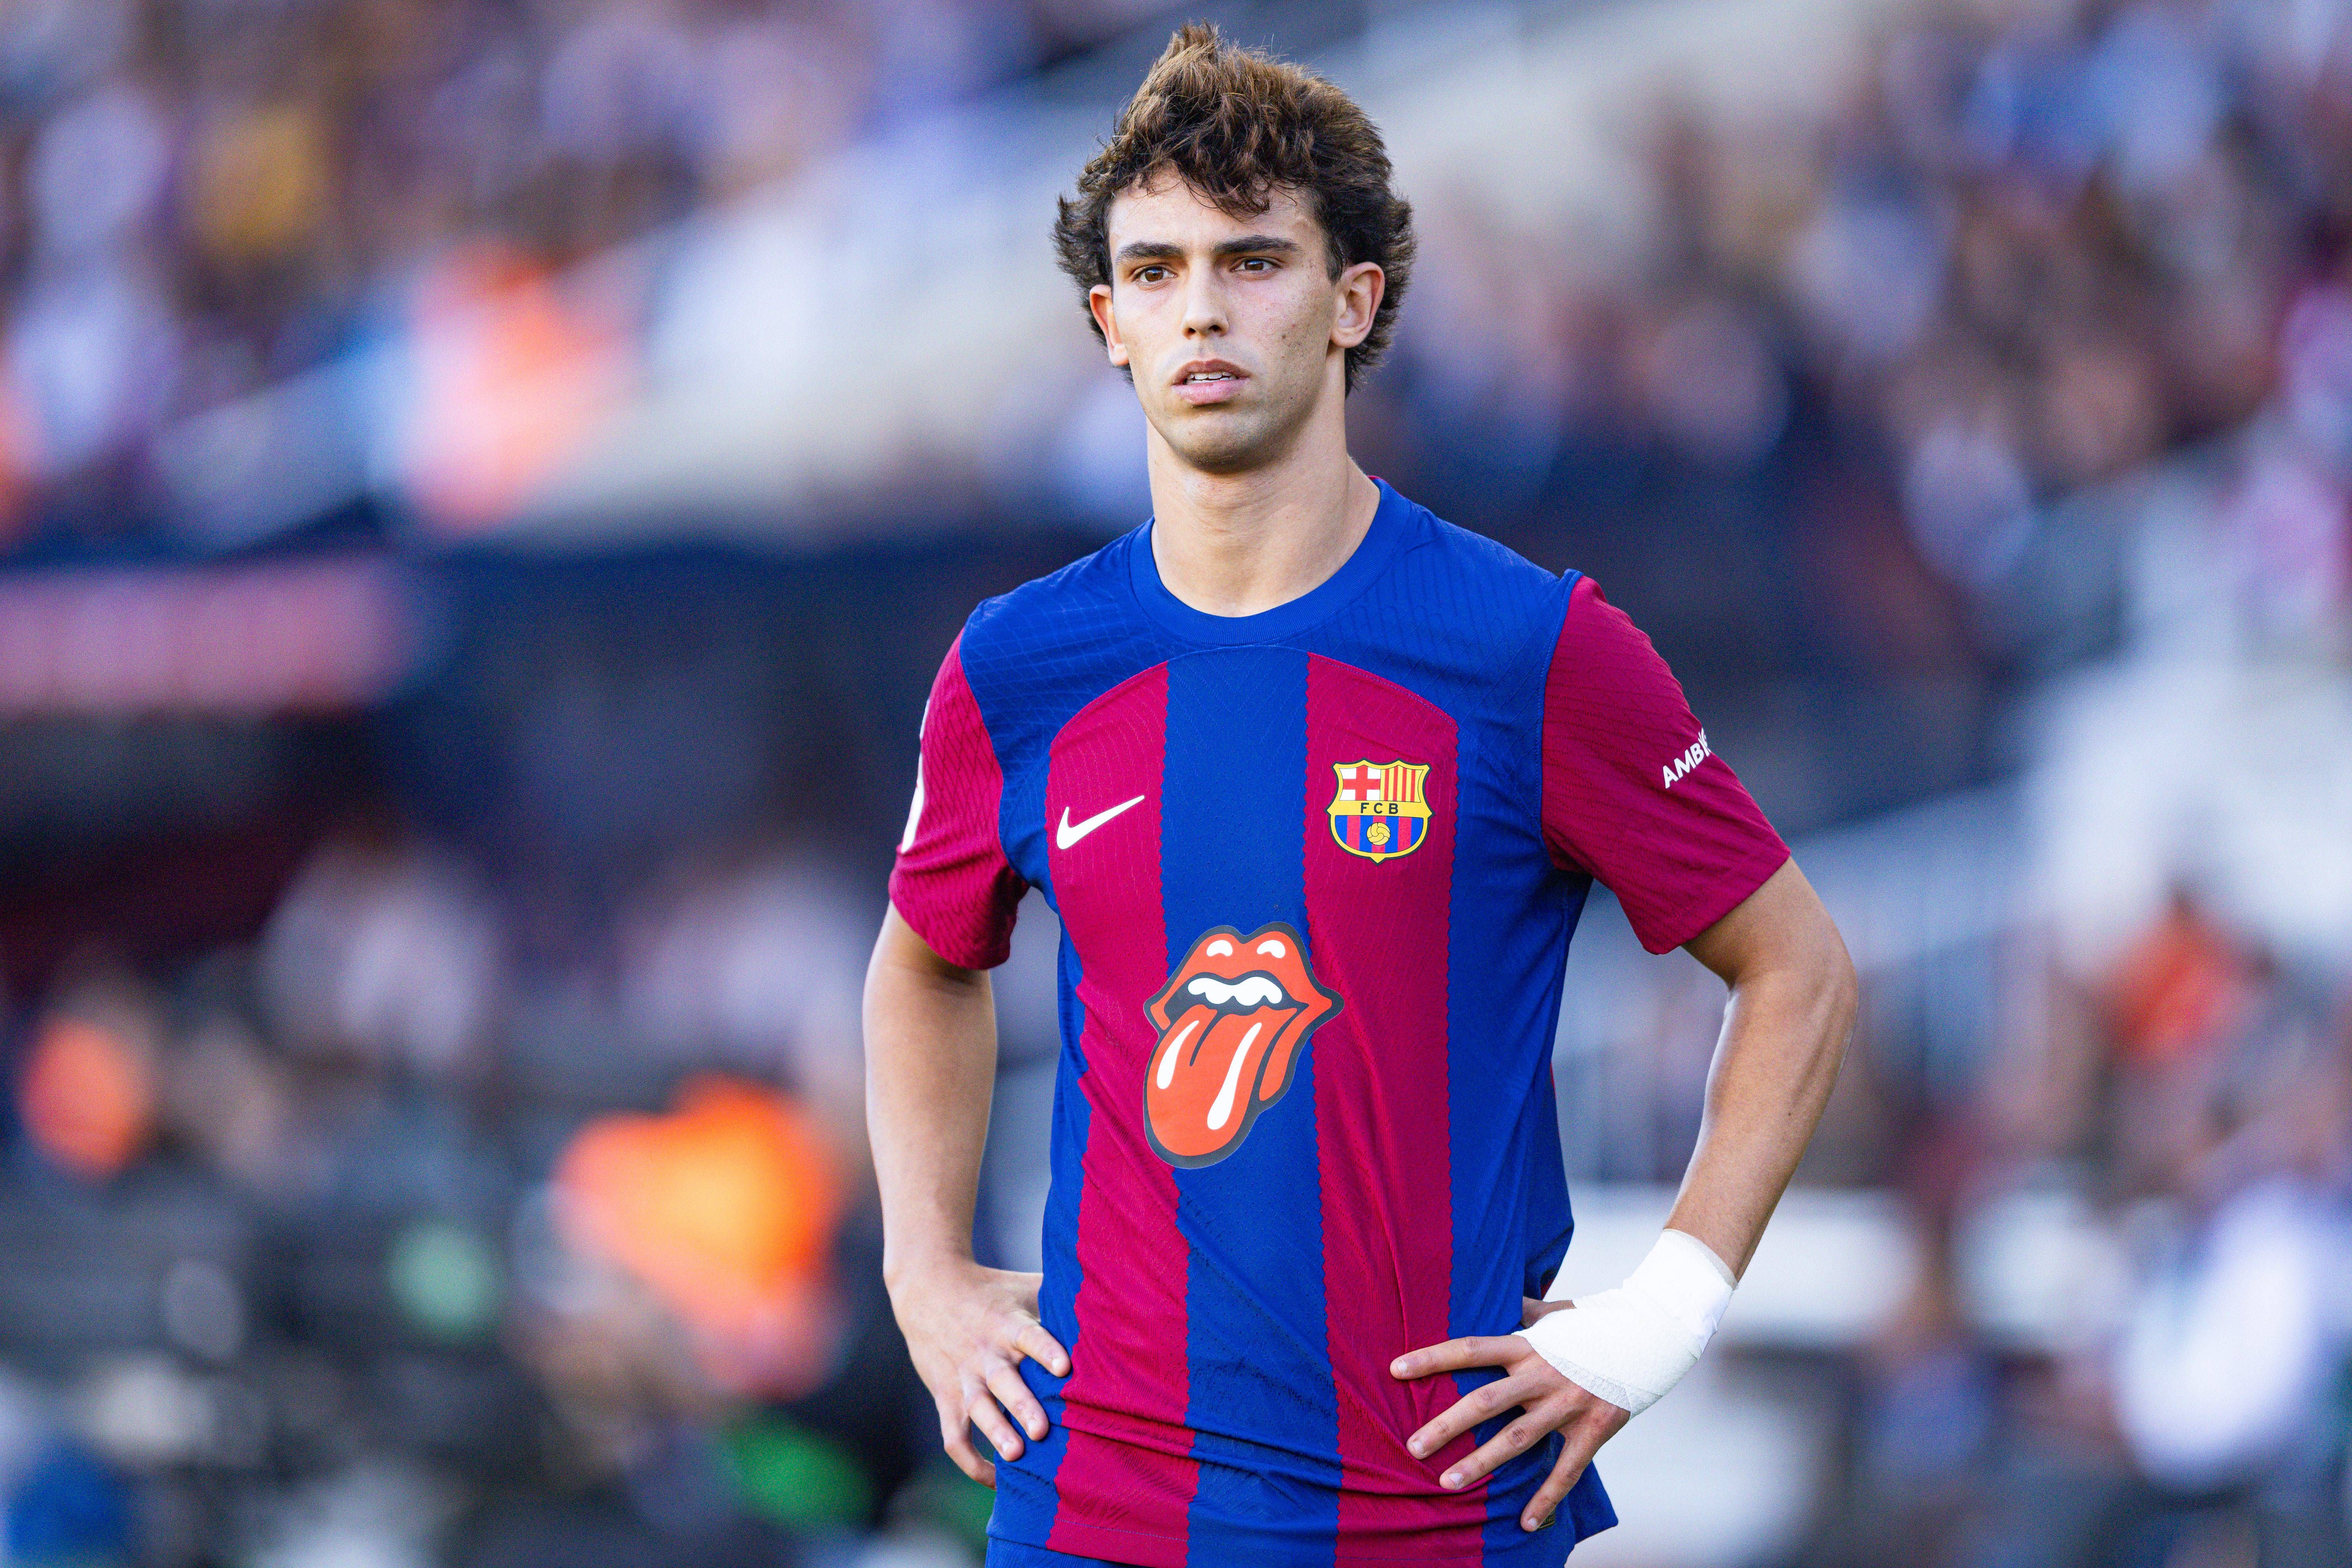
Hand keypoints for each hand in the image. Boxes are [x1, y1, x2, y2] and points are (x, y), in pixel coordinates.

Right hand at [888, 1257, 1070, 1485]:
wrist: (928, 1290)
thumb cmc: (991, 1291)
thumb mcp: (1023, 1287)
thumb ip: (1061, 1294)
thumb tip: (1111, 1295)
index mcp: (1007, 1324)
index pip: (1028, 1336)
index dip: (1045, 1351)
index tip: (1063, 1368)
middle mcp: (985, 1353)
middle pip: (1003, 1380)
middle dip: (1021, 1405)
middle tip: (1041, 1428)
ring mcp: (963, 1378)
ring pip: (976, 1409)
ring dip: (996, 1432)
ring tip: (1016, 1455)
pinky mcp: (945, 1398)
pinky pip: (954, 1436)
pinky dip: (970, 1461)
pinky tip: (996, 1480)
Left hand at [1387, 1297, 1630, 1531]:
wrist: (1654, 1335)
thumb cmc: (1597, 1323)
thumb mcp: (1555, 1311)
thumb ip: (1523, 1310)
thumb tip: (1499, 1296)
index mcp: (1528, 1344)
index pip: (1470, 1348)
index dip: (1432, 1358)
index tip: (1396, 1370)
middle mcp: (1543, 1374)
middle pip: (1485, 1401)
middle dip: (1446, 1425)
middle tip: (1412, 1445)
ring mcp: (1568, 1404)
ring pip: (1517, 1439)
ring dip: (1480, 1463)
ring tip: (1447, 1483)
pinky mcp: (1595, 1429)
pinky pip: (1566, 1470)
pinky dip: (1546, 1498)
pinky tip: (1526, 1522)